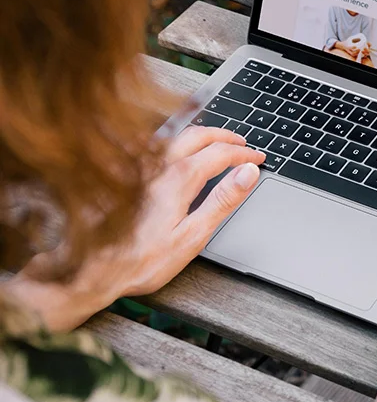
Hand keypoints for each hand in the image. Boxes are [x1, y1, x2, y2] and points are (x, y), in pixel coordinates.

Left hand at [10, 126, 262, 330]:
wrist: (93, 269)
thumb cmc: (142, 260)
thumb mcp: (193, 236)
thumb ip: (223, 201)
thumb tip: (249, 173)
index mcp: (180, 177)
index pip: (221, 153)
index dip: (244, 155)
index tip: (258, 159)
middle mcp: (160, 164)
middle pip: (200, 135)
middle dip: (225, 137)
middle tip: (242, 145)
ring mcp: (141, 166)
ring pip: (177, 134)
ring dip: (202, 132)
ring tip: (216, 140)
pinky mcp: (126, 173)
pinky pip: (157, 143)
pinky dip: (177, 138)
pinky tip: (177, 148)